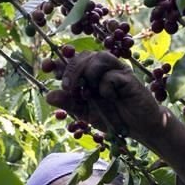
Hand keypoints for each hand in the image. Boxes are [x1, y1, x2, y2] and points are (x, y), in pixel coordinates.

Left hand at [45, 51, 166, 143]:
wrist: (138, 128)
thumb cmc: (113, 118)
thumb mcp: (85, 113)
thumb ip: (69, 103)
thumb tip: (49, 95)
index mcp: (88, 75)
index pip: (71, 61)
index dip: (58, 61)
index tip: (46, 67)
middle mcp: (101, 69)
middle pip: (82, 56)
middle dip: (71, 70)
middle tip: (68, 87)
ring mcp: (115, 70)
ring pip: (97, 57)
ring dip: (89, 73)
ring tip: (91, 92)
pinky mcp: (128, 76)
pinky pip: (110, 74)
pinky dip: (106, 86)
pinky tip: (111, 97)